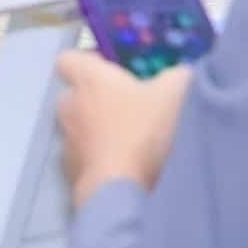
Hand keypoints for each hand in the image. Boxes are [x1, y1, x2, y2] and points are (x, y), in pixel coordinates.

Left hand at [54, 48, 189, 202]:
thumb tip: (181, 73)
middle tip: (123, 104)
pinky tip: (118, 166)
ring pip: (75, 127)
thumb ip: (177, 75)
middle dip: (92, 98)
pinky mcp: (69, 172)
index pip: (68, 59)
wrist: (121, 188)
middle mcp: (71, 106)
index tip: (107, 68)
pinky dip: (94, 158)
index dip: (85, 61)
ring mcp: (66, 141)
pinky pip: (80, 157)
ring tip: (123, 140)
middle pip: (72, 94)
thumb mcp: (175, 93)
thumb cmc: (143, 130)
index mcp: (89, 79)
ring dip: (92, 130)